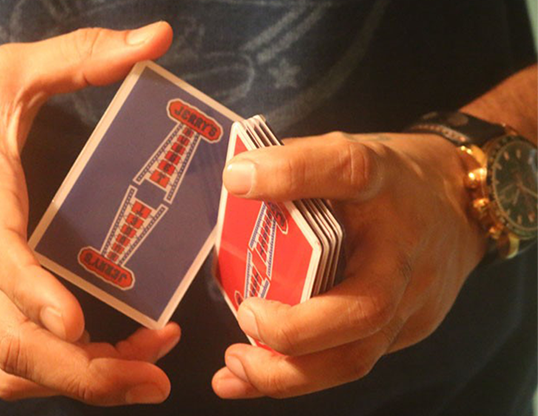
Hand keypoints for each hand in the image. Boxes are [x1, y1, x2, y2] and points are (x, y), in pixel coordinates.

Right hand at [0, 23, 180, 404]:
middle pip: (13, 346)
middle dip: (86, 372)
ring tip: (143, 374)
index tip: (77, 325)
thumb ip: (81, 55)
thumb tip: (157, 37)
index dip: (36, 296)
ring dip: (78, 384)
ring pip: (11, 370)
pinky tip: (102, 366)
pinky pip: (5, 368)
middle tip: (156, 371)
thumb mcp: (10, 72)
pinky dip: (55, 380)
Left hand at [211, 132, 485, 397]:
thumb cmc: (393, 181)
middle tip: (246, 315)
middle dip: (294, 329)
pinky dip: (296, 377)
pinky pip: (350, 363)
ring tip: (236, 365)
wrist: (463, 205)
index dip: (293, 174)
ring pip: (356, 356)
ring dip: (288, 372)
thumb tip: (235, 180)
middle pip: (364, 305)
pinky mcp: (408, 329)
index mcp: (385, 182)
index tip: (238, 179)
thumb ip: (298, 163)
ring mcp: (411, 297)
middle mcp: (402, 246)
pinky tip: (250, 380)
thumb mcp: (352, 150)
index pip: (347, 170)